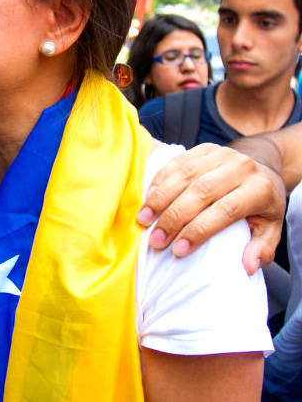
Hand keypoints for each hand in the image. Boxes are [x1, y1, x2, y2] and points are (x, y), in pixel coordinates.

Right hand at [139, 143, 284, 274]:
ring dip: (160, 199)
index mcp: (259, 189)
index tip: (178, 250)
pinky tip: (147, 198)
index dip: (199, 231)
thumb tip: (248, 266)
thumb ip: (261, 249)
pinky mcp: (205, 148)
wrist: (262, 168)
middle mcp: (241, 167)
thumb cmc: (261, 206)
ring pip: (185, 176)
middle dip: (174, 218)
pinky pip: (177, 162)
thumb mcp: (271, 229)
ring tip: (143, 219)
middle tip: (155, 239)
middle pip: (201, 192)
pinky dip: (159, 180)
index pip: (226, 210)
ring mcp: (222, 154)